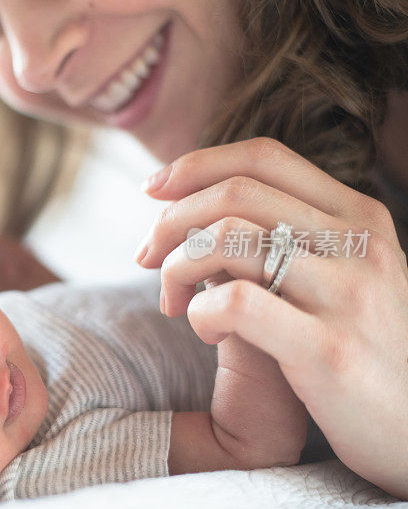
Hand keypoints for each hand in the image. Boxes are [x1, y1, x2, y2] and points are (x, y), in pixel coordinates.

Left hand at [135, 137, 407, 498]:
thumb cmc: (362, 351)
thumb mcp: (341, 277)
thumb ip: (288, 238)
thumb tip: (197, 213)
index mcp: (360, 217)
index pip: (264, 157)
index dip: (196, 164)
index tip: (153, 188)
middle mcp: (360, 244)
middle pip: (235, 194)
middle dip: (169, 220)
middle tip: (145, 256)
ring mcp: (348, 294)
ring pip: (227, 240)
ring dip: (177, 267)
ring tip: (172, 301)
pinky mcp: (328, 349)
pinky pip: (236, 303)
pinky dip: (200, 311)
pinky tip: (206, 332)